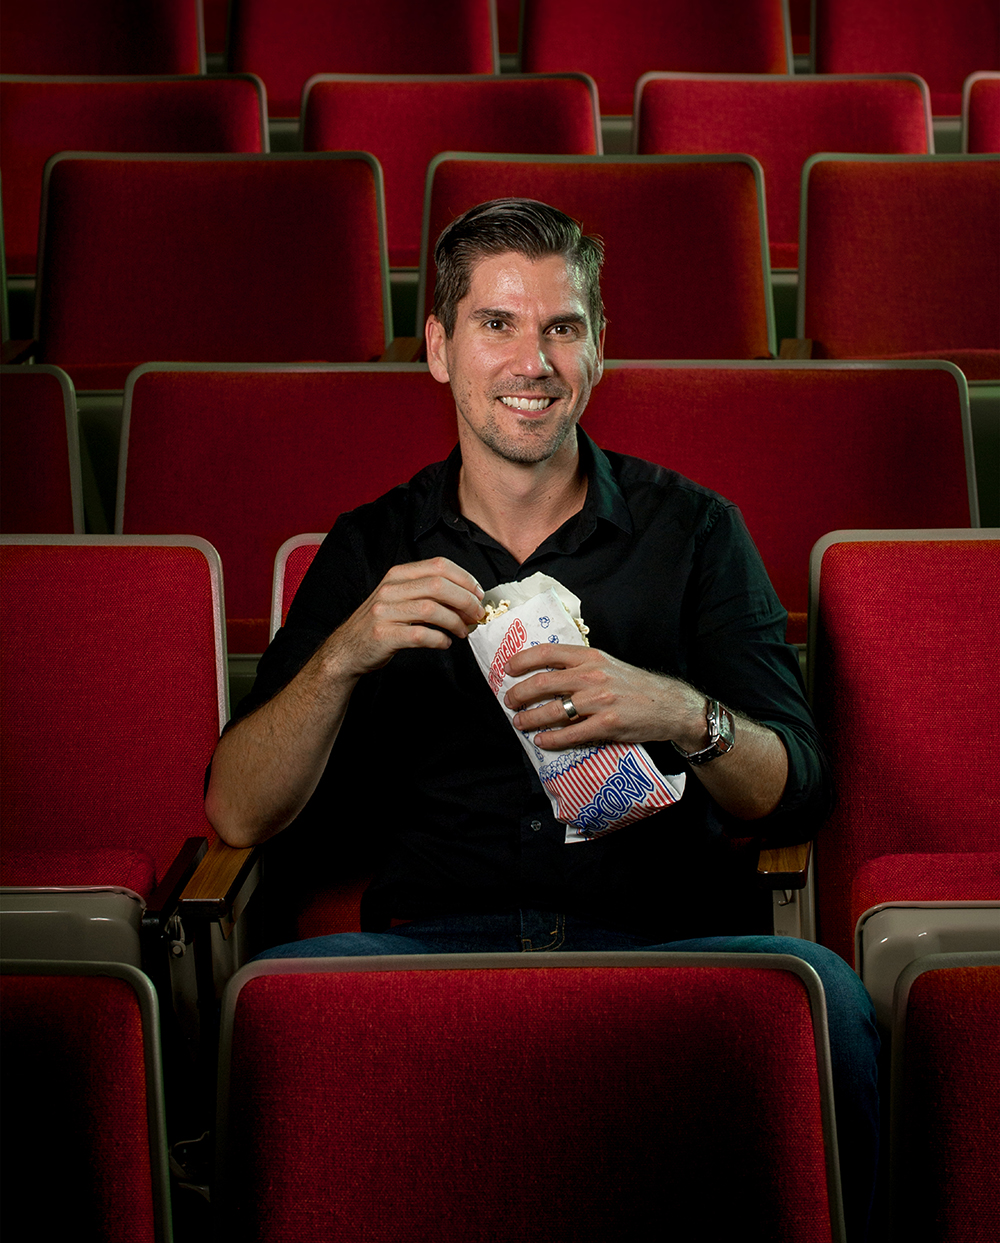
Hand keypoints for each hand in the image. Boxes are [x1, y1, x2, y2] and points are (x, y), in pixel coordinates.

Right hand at [327, 556, 485, 679]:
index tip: (478, 594)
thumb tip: (466, 595)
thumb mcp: (398, 597)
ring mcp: (385, 612)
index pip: (439, 565)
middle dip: (466, 600)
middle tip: (477, 615)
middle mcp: (390, 589)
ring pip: (432, 609)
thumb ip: (426, 591)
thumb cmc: (380, 624)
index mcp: (397, 575)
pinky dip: (439, 639)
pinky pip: (421, 635)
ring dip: (455, 622)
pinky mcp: (384, 635)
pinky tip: (445, 643)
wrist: (347, 650)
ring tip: (463, 631)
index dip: (465, 578)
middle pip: (439, 585)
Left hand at [503, 644, 706, 751]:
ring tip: (520, 722)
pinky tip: (542, 740)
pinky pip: (570, 734)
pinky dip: (551, 739)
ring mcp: (599, 701)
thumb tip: (543, 672)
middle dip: (519, 694)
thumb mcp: (606, 664)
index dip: (522, 660)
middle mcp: (592, 676)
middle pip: (542, 683)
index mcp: (590, 657)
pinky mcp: (607, 725)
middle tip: (510, 701)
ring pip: (552, 711)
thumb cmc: (633, 685)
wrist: (668, 705)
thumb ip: (579, 665)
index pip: (547, 652)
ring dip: (529, 718)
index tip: (508, 669)